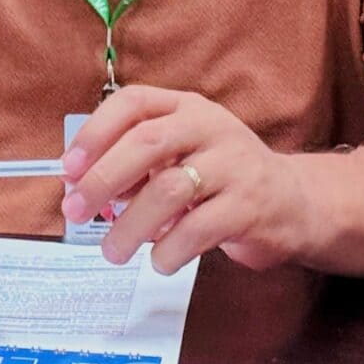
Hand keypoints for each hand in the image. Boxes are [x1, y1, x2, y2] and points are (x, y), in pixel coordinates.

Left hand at [61, 84, 314, 273]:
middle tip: (75, 211)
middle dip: (102, 179)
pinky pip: (198, 229)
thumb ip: (136, 168)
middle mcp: (211, 127)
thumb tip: (82, 190)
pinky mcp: (251, 206)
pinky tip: (159, 261)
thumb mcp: (180, 157)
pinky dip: (169, 250)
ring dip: (130, 226)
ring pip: (169, 190)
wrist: (295, 202)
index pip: (133, 103)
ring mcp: (235, 164)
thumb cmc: (221, 178)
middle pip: (146, 142)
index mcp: (185, 108)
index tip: (67, 167)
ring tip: (111, 252)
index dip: (95, 132)